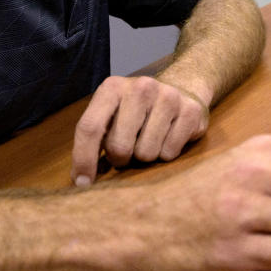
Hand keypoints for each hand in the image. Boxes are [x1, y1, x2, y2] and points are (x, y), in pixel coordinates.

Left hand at [71, 75, 207, 184]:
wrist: (182, 86)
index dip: (83, 159)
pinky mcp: (190, 110)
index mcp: (112, 87)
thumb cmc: (137, 110)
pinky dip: (167, 153)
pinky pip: (170, 153)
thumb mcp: (111, 113)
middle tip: (128, 148)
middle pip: (119, 146)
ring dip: (146, 157)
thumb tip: (80, 179)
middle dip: (121, 158)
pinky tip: (168, 136)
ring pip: (147, 154)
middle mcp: (141, 87)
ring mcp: (168, 97)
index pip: (90, 127)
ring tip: (150, 140)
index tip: (82, 183)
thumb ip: (95, 138)